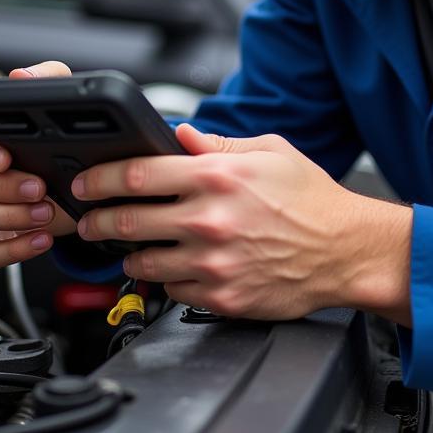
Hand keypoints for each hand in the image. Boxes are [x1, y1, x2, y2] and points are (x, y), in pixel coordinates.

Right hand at [0, 60, 75, 267]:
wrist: (82, 184)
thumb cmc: (61, 143)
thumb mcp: (61, 105)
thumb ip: (47, 78)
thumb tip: (20, 75)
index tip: (4, 157)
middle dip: (3, 187)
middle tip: (40, 188)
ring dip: (12, 217)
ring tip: (47, 213)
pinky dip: (15, 250)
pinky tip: (41, 241)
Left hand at [72, 124, 413, 323]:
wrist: (347, 251)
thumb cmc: (313, 201)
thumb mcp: (271, 152)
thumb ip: (218, 144)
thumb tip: (179, 135)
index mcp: (217, 178)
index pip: (136, 175)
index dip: (99, 178)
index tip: (85, 182)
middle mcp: (210, 221)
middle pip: (126, 222)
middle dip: (95, 221)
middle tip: (88, 220)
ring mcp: (213, 264)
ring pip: (142, 263)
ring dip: (127, 254)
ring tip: (129, 246)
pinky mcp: (221, 298)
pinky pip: (172, 292)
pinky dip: (165, 279)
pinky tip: (174, 267)